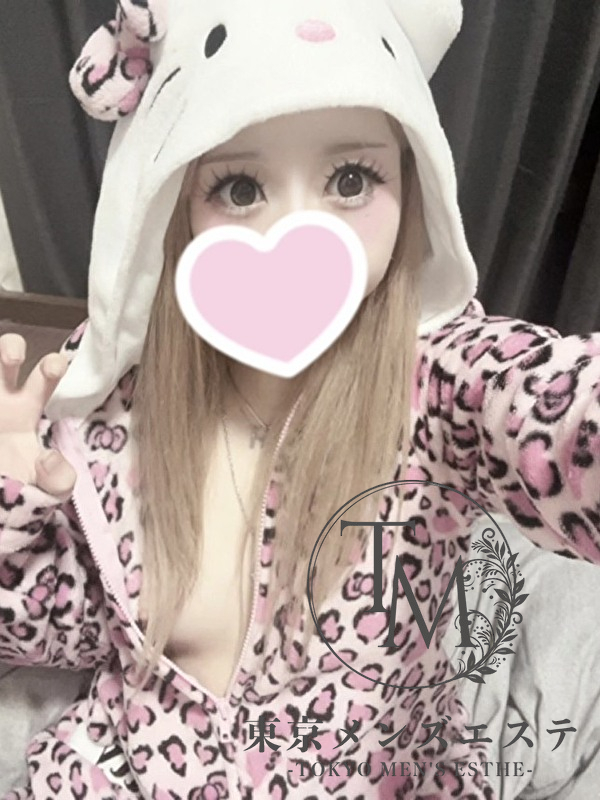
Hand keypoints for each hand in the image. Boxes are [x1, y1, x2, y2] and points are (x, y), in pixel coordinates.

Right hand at [0, 333, 76, 500]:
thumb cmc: (19, 487)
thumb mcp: (46, 488)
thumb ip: (59, 478)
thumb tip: (49, 459)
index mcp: (26, 410)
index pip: (43, 381)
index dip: (51, 367)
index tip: (54, 365)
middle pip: (5, 360)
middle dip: (10, 349)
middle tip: (12, 357)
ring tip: (5, 362)